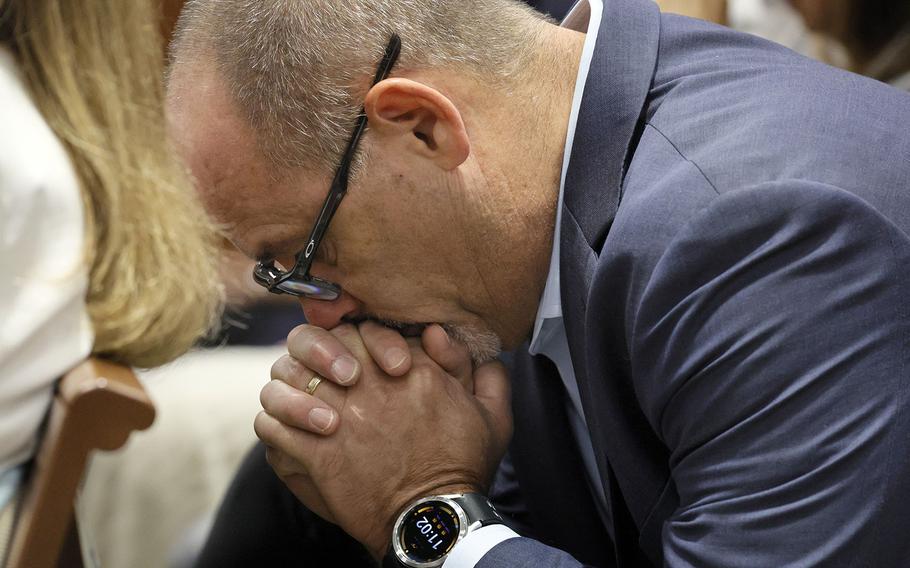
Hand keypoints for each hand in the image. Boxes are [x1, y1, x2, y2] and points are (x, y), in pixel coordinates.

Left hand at [256, 323, 511, 559]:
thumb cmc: (463, 467)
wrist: (434, 519)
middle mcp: (372, 385)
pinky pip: (273, 425)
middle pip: (320, 344)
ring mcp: (342, 416)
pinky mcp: (319, 452)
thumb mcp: (494, 416)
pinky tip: (287, 431)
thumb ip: (487, 373)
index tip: (355, 359)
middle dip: (313, 353)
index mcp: (412, 369)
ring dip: (287, 387)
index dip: (353, 339)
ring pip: (287, 379)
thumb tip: (450, 338)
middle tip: (321, 373)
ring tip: (297, 401)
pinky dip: (274, 424)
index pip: (364, 328)